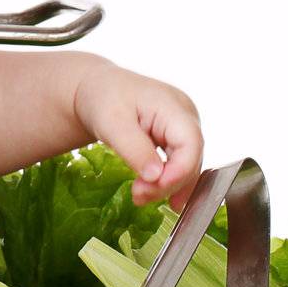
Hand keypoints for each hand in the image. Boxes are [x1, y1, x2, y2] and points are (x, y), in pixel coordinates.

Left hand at [72, 61, 203, 212]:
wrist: (96, 89)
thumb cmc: (103, 98)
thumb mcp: (111, 123)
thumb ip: (135, 149)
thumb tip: (156, 177)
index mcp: (174, 106)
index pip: (190, 144)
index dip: (178, 172)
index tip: (153, 188)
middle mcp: (186, 116)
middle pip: (190, 158)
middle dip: (167, 183)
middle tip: (139, 197)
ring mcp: (183, 127)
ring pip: (186, 164)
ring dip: (166, 185)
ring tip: (140, 197)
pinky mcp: (175, 137)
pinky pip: (178, 162)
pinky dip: (166, 179)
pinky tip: (154, 192)